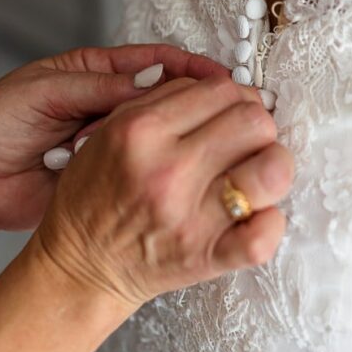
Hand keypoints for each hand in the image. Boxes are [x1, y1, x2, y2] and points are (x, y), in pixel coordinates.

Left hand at [0, 44, 225, 248]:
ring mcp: (108, 143)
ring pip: (154, 135)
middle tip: (226, 108)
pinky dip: (152, 169)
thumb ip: (98, 87)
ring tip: (203, 139)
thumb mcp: (44, 92)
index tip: (221, 76)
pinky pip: (137, 169)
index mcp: (93, 72)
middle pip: (162, 97)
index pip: (153, 61)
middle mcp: (106, 105)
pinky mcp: (104, 177)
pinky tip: (172, 170)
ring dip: (173, 136)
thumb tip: (153, 83)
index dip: (189, 66)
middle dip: (193, 101)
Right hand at [33, 75, 293, 311]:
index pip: (223, 90)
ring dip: (272, 167)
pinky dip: (271, 222)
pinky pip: (264, 236)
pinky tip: (256, 214)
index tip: (233, 111)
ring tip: (255, 173)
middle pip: (255, 122)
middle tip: (245, 141)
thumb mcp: (111, 129)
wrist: (78, 264)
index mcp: (142, 131)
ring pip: (271, 170)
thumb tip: (225, 87)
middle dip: (258, 126)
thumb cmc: (97, 193)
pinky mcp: (205, 258)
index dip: (237, 96)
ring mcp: (189, 218)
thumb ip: (164, 98)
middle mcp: (168, 171)